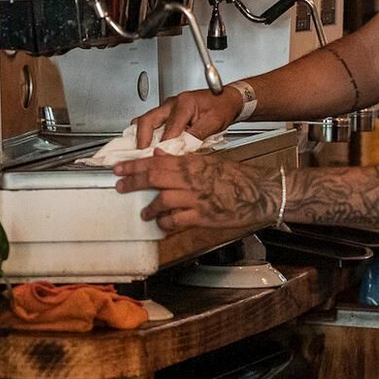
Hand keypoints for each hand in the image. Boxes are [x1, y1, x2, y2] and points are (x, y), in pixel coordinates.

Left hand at [114, 150, 279, 231]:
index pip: (158, 161)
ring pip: (163, 200)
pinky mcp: (202, 216)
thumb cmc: (238, 179)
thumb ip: (184, 160)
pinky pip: (177, 220)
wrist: (259, 194)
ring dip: (150, 207)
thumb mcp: (210, 163)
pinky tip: (163, 224)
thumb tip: (159, 155)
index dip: (136, 164)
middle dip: (134, 181)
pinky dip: (166, 222)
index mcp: (193, 163)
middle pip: (155, 177)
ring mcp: (196, 198)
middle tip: (120, 185)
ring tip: (144, 213)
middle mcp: (192, 179)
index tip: (120, 167)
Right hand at [131, 88, 242, 150]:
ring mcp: (167, 107)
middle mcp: (172, 103)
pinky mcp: (167, 112)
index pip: (169, 128)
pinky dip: (146, 133)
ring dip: (141, 136)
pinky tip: (148, 145)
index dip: (164, 145)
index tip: (160, 157)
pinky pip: (151, 122)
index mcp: (184, 103)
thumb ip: (196, 136)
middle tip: (141, 154)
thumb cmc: (222, 107)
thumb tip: (182, 151)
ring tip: (141, 151)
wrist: (227, 99)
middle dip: (141, 139)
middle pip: (147, 120)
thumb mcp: (213, 123)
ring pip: (146, 120)